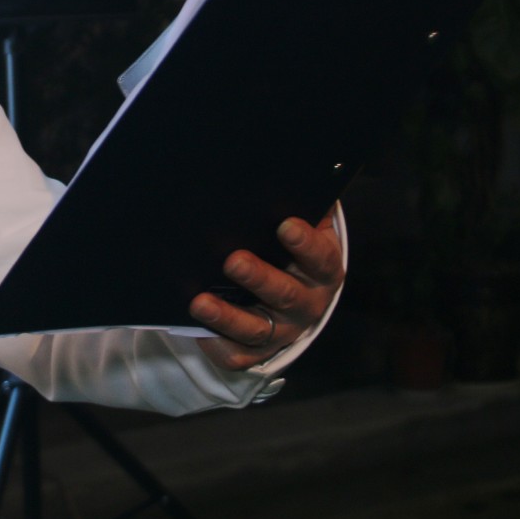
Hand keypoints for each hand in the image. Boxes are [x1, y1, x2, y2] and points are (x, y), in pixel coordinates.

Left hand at [189, 211, 343, 371]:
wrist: (291, 291)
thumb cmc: (288, 246)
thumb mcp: (300, 223)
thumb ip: (298, 202)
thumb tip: (285, 164)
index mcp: (322, 269)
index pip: (321, 258)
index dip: (305, 244)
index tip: (285, 224)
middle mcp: (307, 303)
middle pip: (286, 295)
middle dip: (259, 278)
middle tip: (232, 259)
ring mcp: (281, 331)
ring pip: (256, 329)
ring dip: (228, 316)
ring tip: (199, 302)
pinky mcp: (257, 350)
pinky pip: (237, 355)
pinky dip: (217, 344)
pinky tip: (197, 329)